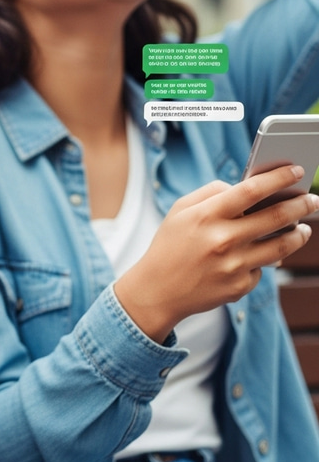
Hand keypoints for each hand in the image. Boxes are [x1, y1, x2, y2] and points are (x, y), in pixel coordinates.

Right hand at [115, 164, 318, 342]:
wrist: (158, 290)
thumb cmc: (170, 245)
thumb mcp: (180, 210)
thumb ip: (211, 192)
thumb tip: (246, 187)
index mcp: (207, 216)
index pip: (252, 190)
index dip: (279, 178)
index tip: (297, 171)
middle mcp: (223, 240)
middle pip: (277, 216)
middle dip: (302, 205)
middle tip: (312, 200)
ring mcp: (234, 265)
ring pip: (282, 245)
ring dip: (299, 234)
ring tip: (303, 228)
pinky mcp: (240, 286)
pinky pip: (263, 267)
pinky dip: (265, 260)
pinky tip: (259, 255)